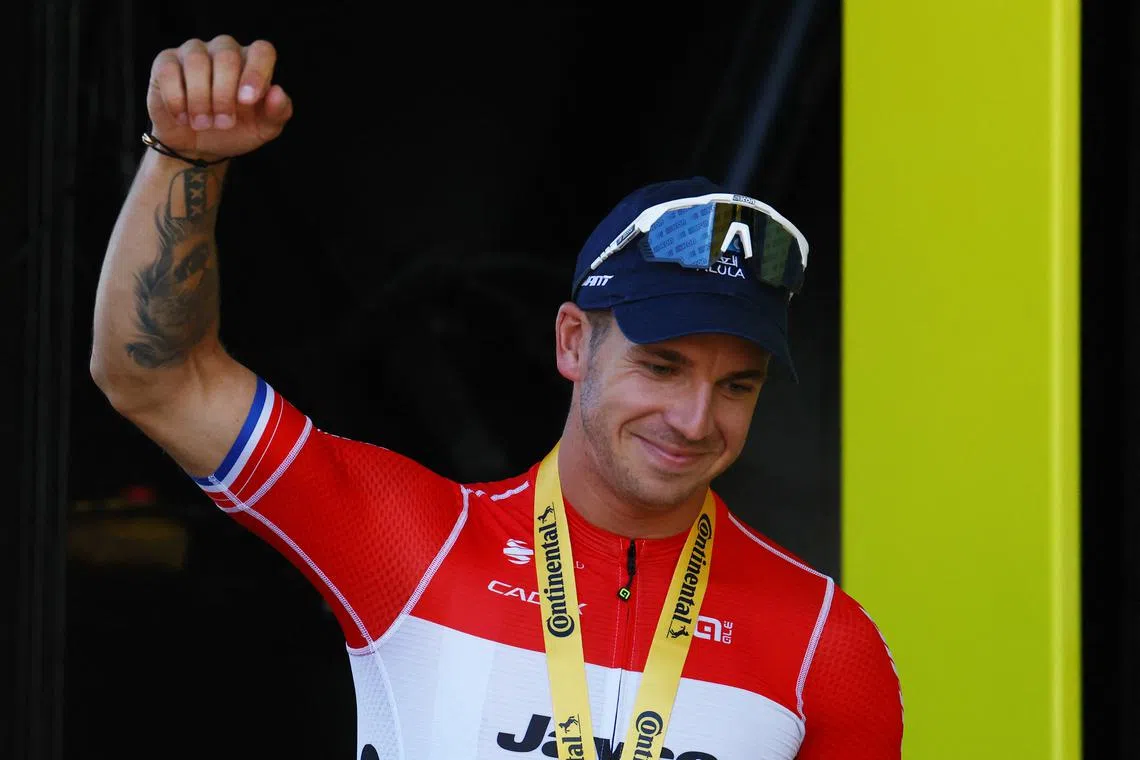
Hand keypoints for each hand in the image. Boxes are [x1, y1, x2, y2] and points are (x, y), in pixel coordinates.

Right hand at [146, 35, 292, 160]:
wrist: (198, 145)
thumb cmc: (235, 130)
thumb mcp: (263, 129)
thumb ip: (278, 112)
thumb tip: (278, 92)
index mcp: (252, 62)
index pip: (262, 51)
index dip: (256, 73)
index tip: (247, 101)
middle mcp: (224, 50)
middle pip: (227, 56)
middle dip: (225, 94)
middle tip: (224, 123)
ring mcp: (194, 52)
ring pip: (197, 61)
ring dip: (201, 98)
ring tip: (203, 124)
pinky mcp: (166, 62)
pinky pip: (169, 72)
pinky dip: (177, 99)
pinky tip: (183, 117)